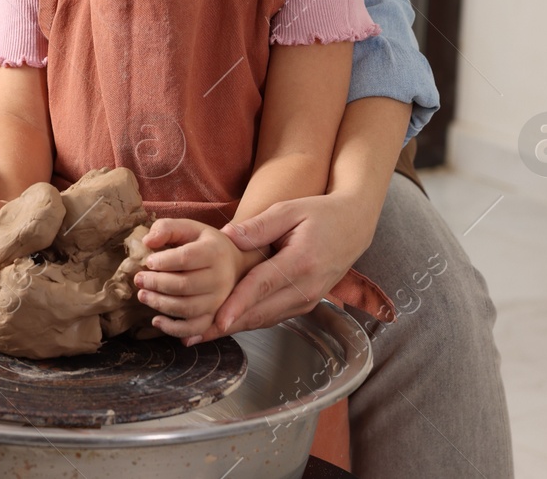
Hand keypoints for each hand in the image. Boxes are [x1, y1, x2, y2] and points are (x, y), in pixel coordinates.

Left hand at [135, 218, 245, 345]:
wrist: (233, 262)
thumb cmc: (204, 244)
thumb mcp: (189, 228)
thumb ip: (167, 228)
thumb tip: (147, 241)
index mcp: (214, 252)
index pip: (186, 258)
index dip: (163, 261)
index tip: (148, 262)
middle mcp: (220, 278)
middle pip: (185, 285)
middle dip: (157, 283)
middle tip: (139, 279)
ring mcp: (219, 300)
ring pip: (188, 308)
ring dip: (160, 304)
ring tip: (143, 295)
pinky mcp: (214, 316)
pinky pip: (195, 328)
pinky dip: (174, 329)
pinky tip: (156, 320)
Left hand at [216, 190, 377, 333]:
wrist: (353, 226)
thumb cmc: (319, 214)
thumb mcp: (289, 210)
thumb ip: (258, 226)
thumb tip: (226, 237)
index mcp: (302, 262)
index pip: (263, 286)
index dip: (238, 303)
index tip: (217, 319)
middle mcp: (307, 288)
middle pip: (261, 311)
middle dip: (226, 325)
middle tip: (193, 335)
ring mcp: (308, 300)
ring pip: (265, 319)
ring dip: (234, 328)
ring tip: (201, 334)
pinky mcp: (305, 304)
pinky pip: (273, 316)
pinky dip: (248, 322)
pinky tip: (225, 324)